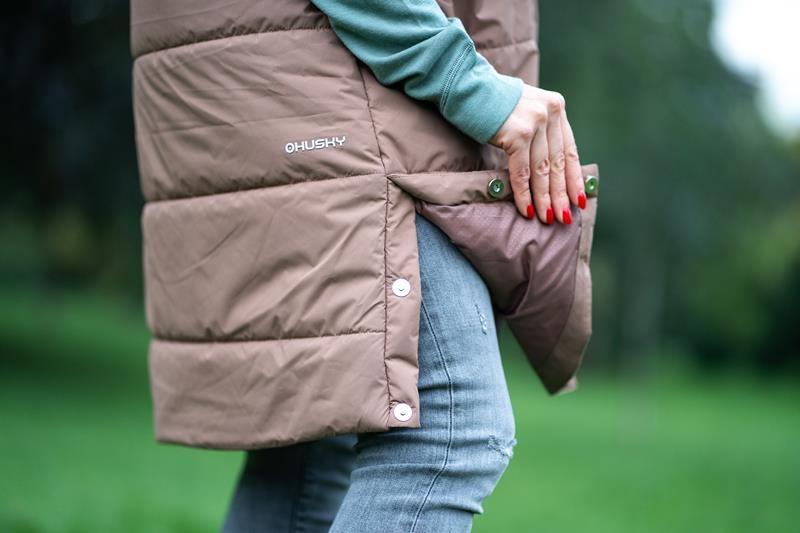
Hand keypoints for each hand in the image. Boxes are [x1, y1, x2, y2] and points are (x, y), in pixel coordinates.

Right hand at [488, 84, 585, 223]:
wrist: (465, 87)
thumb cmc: (489, 103)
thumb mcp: (523, 111)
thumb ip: (539, 131)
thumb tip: (547, 168)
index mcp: (555, 107)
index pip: (569, 149)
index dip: (574, 177)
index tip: (578, 199)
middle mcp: (549, 112)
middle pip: (557, 163)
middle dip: (560, 194)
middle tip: (564, 217)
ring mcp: (534, 122)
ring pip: (542, 170)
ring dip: (544, 199)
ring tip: (547, 218)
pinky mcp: (518, 134)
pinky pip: (522, 172)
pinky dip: (524, 194)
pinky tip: (526, 209)